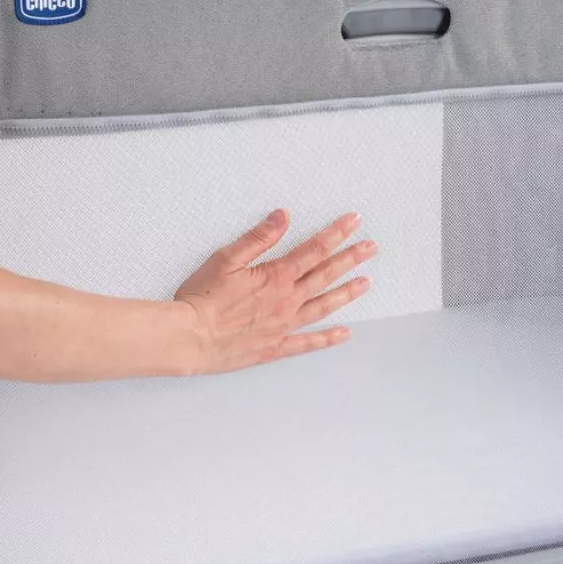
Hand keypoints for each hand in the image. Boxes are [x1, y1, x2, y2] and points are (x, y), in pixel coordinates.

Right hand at [174, 210, 377, 373]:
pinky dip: (327, 339)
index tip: (354, 221)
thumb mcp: (226, 259)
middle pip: (325, 275)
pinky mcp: (275, 347)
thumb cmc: (202, 298)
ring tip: (366, 283)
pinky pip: (308, 343)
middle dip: (351, 259)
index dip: (336, 233)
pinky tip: (344, 333)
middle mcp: (287, 300)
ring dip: (346, 293)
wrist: (190, 338)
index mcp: (276, 276)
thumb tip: (283, 216)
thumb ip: (258, 238)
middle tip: (371, 248)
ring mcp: (284, 325)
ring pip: (323, 306)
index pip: (314, 249)